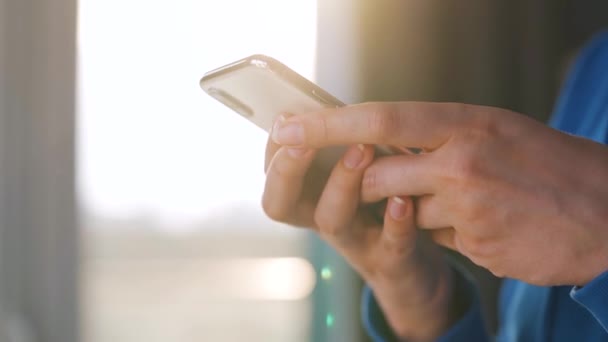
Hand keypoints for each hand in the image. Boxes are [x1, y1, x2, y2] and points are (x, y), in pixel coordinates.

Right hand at [262, 115, 457, 340]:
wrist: (420, 264)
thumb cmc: (384, 207)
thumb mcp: (359, 173)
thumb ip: (341, 145)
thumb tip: (322, 103)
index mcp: (311, 198)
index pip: (273, 177)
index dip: (273, 150)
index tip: (285, 118)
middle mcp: (324, 220)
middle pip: (282, 204)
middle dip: (287, 170)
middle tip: (302, 141)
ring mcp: (356, 243)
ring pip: (331, 221)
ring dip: (341, 183)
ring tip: (361, 150)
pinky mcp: (393, 260)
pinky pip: (391, 244)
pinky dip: (395, 222)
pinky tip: (404, 199)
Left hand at [271, 102, 607, 285]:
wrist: (607, 211)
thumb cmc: (546, 165)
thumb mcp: (492, 131)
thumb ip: (437, 136)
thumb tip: (382, 141)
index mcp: (465, 122)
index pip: (379, 117)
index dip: (327, 124)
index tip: (286, 127)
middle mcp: (461, 160)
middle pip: (377, 173)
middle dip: (370, 183)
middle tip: (391, 181)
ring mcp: (469, 205)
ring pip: (407, 211)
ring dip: (425, 211)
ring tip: (478, 200)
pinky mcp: (477, 243)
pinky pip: (440, 237)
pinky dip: (456, 231)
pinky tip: (495, 222)